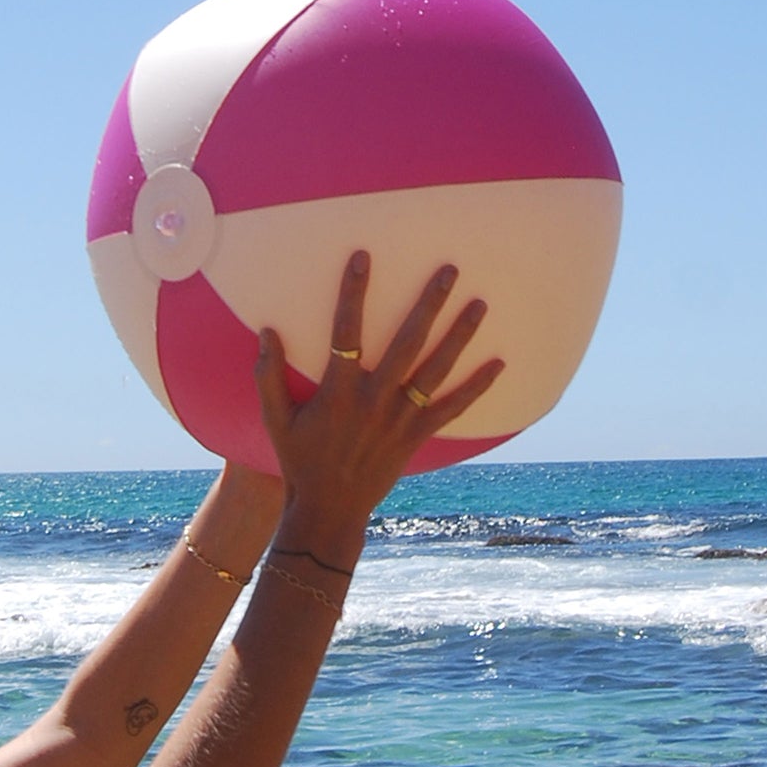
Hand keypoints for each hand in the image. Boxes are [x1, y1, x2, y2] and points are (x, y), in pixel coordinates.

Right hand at [253, 251, 502, 545]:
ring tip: (480, 303)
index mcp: (338, 392)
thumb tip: (266, 333)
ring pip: (436, 369)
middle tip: (449, 270)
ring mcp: (400, 419)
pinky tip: (499, 364)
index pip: (345, 332)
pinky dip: (477, 387)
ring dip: (459, 335)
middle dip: (429, 303)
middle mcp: (374, 400)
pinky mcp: (417, 436)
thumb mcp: (276, 420)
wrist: (329, 508)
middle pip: (407, 342)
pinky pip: (453, 408)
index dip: (353, 293)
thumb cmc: (300, 461)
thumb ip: (268, 376)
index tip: (363, 257)